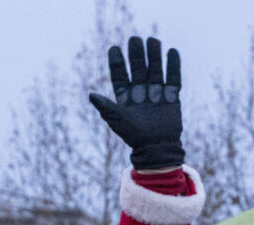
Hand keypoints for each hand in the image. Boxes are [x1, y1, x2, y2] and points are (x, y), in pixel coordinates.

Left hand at [88, 36, 184, 169]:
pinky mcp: (172, 97)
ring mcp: (156, 93)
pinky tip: (172, 52)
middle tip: (134, 39)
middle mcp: (140, 93)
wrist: (155, 147)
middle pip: (138, 69)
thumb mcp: (117, 119)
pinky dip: (173, 66)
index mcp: (124, 98)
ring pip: (155, 70)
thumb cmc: (133, 135)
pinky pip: (173, 78)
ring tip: (152, 40)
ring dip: (154, 55)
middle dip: (136, 54)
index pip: (119, 76)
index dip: (117, 62)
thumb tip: (90, 94)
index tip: (114, 47)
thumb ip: (105, 106)